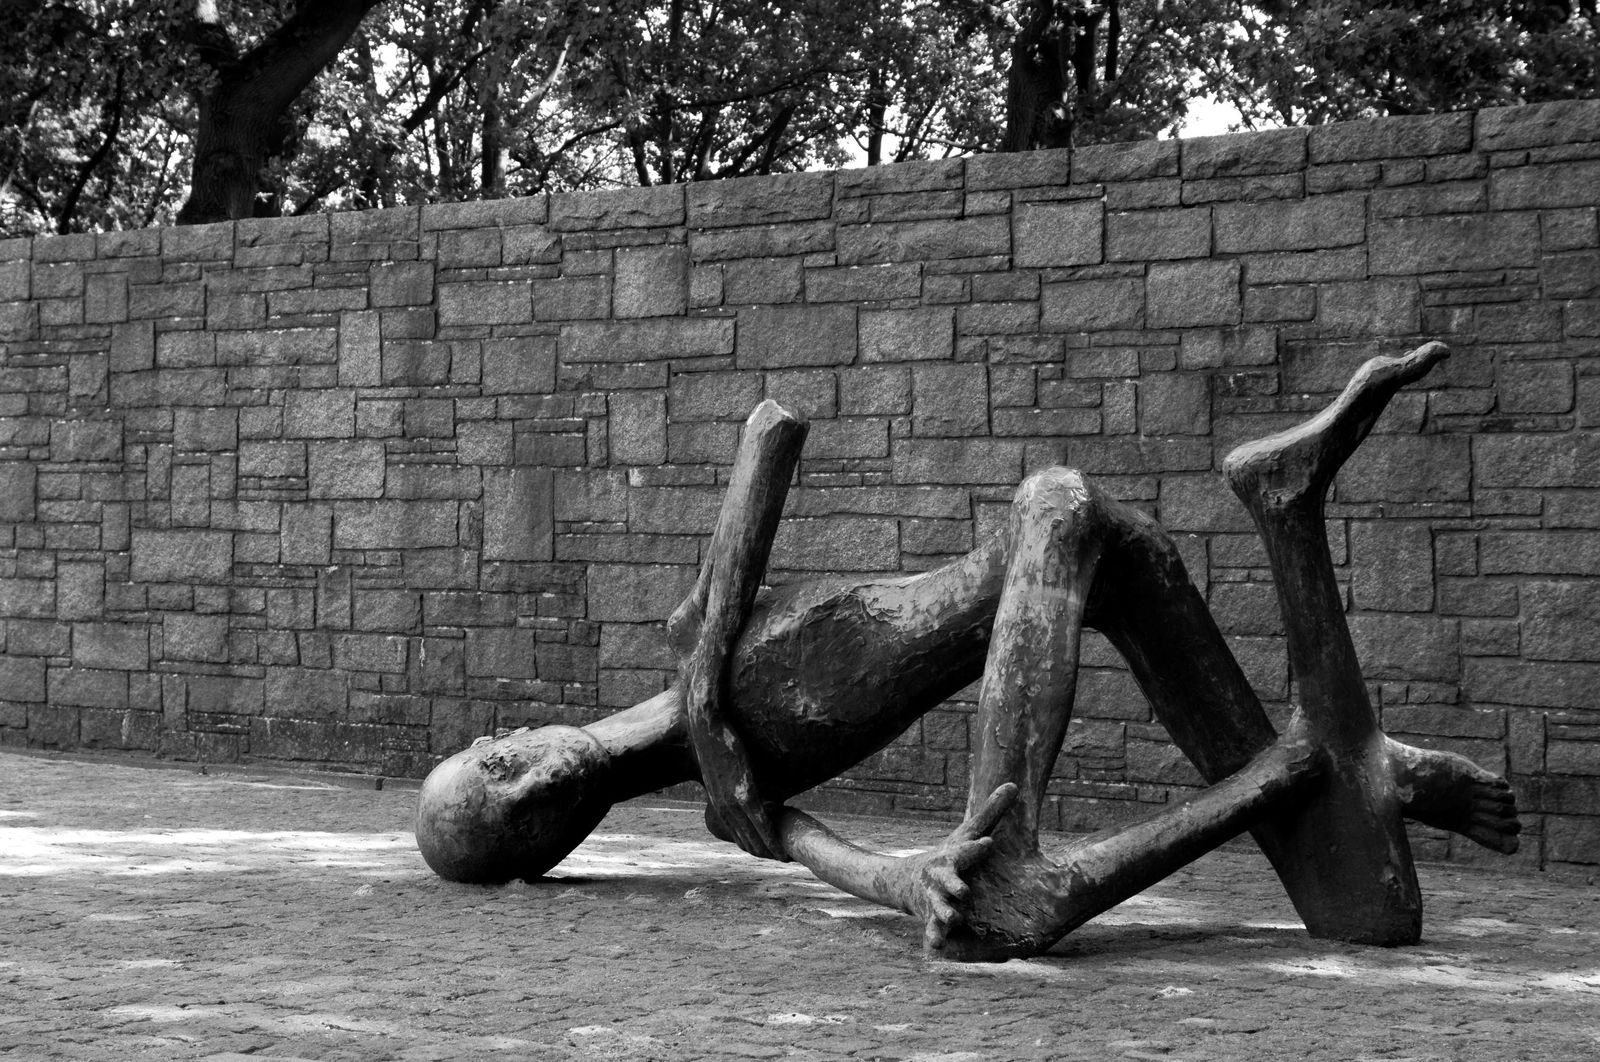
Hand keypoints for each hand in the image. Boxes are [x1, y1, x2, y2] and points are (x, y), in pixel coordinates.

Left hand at [689, 699, 784, 860]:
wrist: (706, 725)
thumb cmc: (714, 741)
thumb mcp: (720, 768)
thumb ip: (729, 780)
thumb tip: (739, 780)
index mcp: (718, 803)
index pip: (736, 834)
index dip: (751, 846)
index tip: (766, 853)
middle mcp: (723, 808)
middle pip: (745, 841)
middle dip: (762, 853)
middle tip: (781, 861)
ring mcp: (733, 801)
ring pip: (754, 837)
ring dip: (769, 851)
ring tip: (785, 860)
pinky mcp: (745, 791)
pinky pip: (762, 821)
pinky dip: (772, 838)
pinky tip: (781, 849)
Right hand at [899, 783, 1017, 951]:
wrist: (908, 879)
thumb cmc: (948, 855)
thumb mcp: (967, 833)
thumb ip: (992, 813)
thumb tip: (1014, 784)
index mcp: (954, 857)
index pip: (967, 850)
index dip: (977, 848)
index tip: (989, 844)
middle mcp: (942, 879)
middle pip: (949, 881)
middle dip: (955, 885)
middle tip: (964, 891)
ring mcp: (935, 900)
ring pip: (940, 908)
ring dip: (945, 914)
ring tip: (953, 919)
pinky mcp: (931, 919)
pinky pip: (933, 931)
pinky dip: (934, 939)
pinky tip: (937, 947)